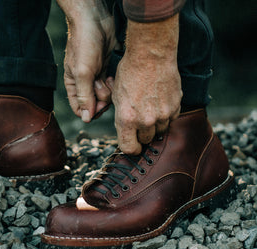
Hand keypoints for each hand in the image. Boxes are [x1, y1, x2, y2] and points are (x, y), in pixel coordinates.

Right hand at [57, 0, 116, 121]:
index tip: (99, 106)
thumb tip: (86, 118)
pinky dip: (114, 84)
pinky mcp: (105, 70)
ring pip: (105, 96)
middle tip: (103, 87)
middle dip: (101, 99)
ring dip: (108, 91)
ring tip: (107, 78)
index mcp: (73, 86)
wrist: (95, 21)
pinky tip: (113, 77)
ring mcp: (95, 77)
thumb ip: (85, 96)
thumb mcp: (83, 73)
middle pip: (95, 104)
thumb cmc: (84, 44)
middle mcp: (83, 84)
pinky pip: (111, 86)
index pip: (80, 109)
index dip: (91, 112)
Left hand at [109, 15, 181, 154]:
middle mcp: (146, 120)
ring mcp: (163, 114)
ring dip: (156, 125)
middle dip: (142, 134)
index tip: (132, 143)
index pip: (130, 149)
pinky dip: (167, 114)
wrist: (150, 55)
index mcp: (127, 119)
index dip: (130, 148)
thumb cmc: (129, 73)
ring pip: (161, 131)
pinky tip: (160, 101)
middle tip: (140, 121)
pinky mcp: (176, 106)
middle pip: (146, 140)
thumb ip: (122, 117)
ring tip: (150, 109)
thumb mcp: (116, 96)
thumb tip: (126, 131)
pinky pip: (172, 119)